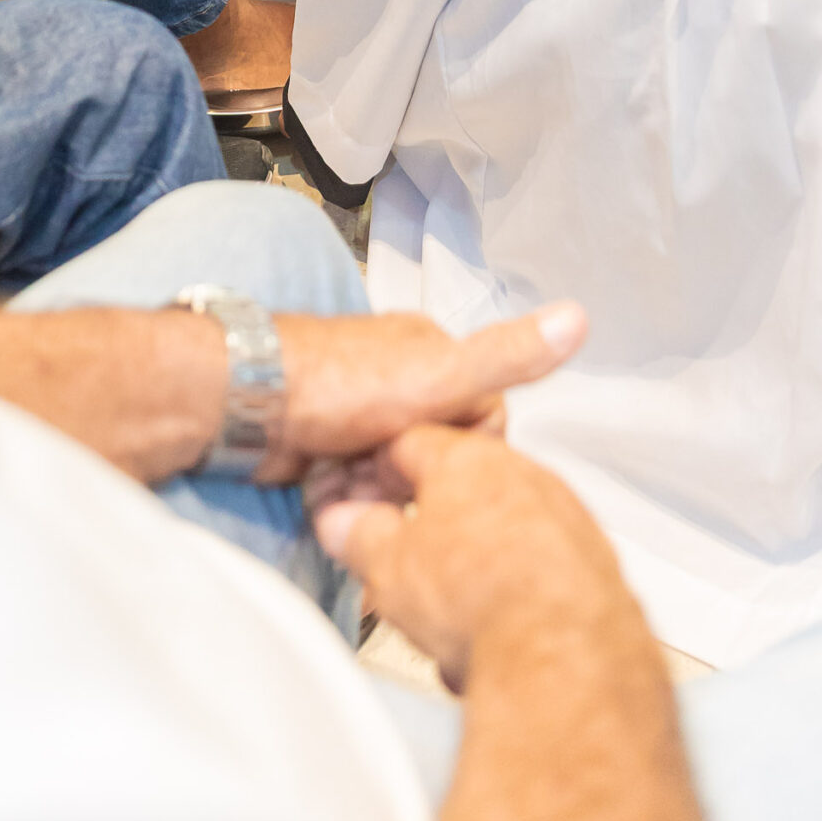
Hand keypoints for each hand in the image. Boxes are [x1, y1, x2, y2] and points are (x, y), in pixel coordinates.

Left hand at [257, 300, 584, 484]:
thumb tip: (578, 317)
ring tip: (350, 496)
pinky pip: (356, 487)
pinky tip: (330, 503)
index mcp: (431, 350)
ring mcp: (357, 411)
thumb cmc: (338, 385)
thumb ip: (507, 355)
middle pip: (436, 455)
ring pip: (396, 477)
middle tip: (381, 485)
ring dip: (378, 498)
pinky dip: (347, 501)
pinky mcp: (324, 444)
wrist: (243, 403)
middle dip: (414, 481)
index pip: (483, 421)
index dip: (462, 455)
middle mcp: (396, 376)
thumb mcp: (437, 377)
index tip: (432, 463)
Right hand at [310, 419, 628, 688]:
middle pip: (465, 497)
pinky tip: (503, 644)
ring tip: (457, 633)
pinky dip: (523, 604)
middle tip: (412, 581)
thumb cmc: (484, 601)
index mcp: (470, 460)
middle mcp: (528, 478)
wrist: (563, 658)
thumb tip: (345, 525)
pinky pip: (546, 578)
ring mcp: (570, 522)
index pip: (410, 443)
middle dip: (435, 542)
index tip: (368, 504)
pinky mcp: (600, 570)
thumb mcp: (387, 567)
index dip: (380, 475)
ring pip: (507, 542)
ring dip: (479, 579)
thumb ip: (359, 535)